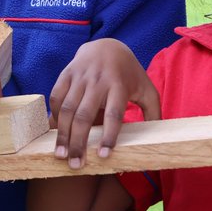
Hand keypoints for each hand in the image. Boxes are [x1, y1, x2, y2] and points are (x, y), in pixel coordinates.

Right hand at [49, 39, 158, 167]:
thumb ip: (153, 113)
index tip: (103, 156)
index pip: (114, 114)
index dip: (109, 136)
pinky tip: (55, 132)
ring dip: (62, 134)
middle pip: (84, 115)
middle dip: (78, 142)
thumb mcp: (146, 89)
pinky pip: (56, 97)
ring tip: (60, 154)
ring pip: (67, 109)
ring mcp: (80, 77)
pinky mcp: (66, 74)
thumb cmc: (129, 74)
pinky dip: (54, 116)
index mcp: (119, 86)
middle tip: (75, 164)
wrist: (107, 46)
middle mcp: (98, 81)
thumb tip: (157, 140)